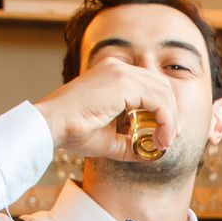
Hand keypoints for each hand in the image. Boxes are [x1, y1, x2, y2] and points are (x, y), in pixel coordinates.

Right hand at [31, 57, 181, 160]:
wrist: (51, 125)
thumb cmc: (72, 131)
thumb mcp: (108, 138)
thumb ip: (129, 142)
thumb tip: (150, 152)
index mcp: (113, 74)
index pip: (150, 85)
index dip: (163, 109)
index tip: (165, 133)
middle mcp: (118, 68)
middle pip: (161, 85)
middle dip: (170, 113)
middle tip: (168, 139)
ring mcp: (121, 72)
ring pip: (163, 92)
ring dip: (169, 120)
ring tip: (163, 143)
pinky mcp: (123, 82)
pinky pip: (158, 101)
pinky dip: (165, 120)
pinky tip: (160, 139)